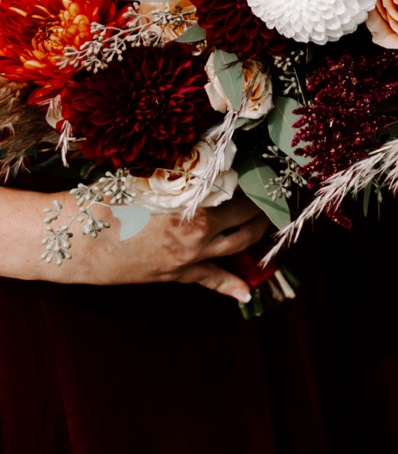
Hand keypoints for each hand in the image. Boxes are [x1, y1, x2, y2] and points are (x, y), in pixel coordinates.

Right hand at [5, 188, 272, 301]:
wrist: (70, 240)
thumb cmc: (102, 202)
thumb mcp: (144, 179)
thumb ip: (178, 173)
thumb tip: (202, 160)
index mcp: (193, 208)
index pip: (239, 194)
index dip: (252, 183)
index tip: (261, 173)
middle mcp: (198, 235)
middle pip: (246, 222)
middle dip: (262, 210)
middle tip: (271, 197)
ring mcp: (188, 259)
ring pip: (236, 249)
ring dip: (255, 237)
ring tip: (268, 226)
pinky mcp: (174, 275)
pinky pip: (209, 282)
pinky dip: (230, 287)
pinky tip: (246, 294)